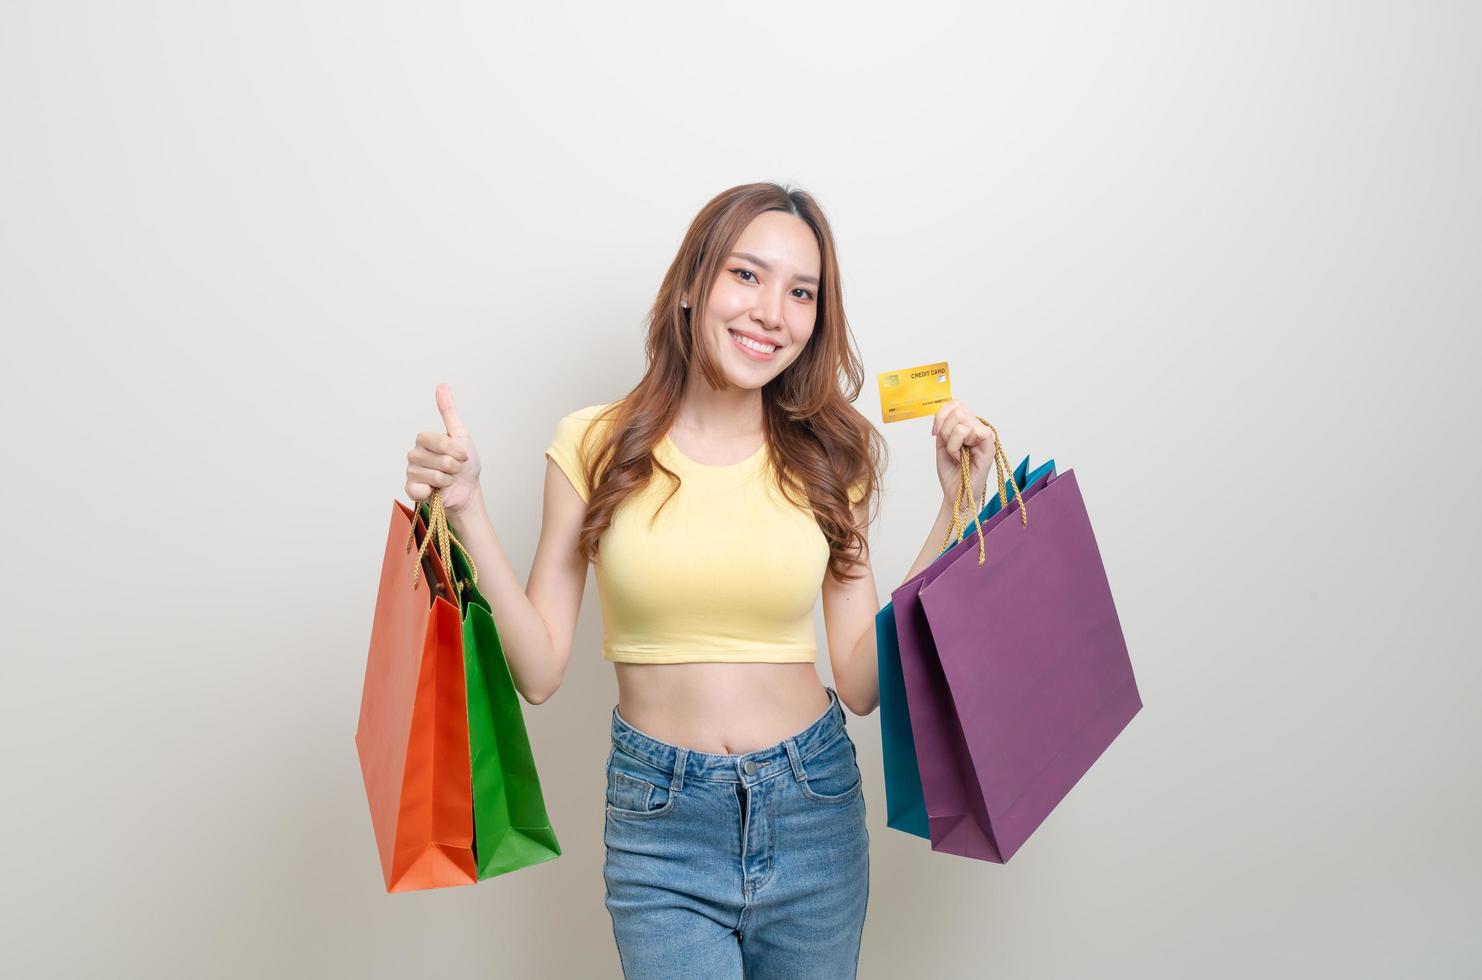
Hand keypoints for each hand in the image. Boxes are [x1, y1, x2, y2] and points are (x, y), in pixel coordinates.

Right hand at [404, 383, 483, 515]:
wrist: (467, 491)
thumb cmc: (465, 465)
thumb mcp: (460, 434)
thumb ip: (449, 411)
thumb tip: (441, 386)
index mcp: (425, 439)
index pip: (439, 441)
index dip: (456, 450)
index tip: (464, 455)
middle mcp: (415, 453)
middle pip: (439, 460)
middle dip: (454, 467)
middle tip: (455, 470)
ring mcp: (411, 471)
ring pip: (434, 475)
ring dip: (448, 480)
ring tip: (447, 480)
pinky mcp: (411, 489)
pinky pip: (419, 489)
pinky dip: (432, 491)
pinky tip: (434, 490)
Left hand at [931, 400, 997, 508]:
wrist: (955, 493)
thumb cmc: (952, 471)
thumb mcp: (942, 443)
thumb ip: (944, 425)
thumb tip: (942, 412)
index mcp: (968, 425)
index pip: (955, 404)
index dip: (941, 415)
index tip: (935, 432)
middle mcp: (978, 428)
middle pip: (957, 410)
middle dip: (944, 431)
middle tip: (949, 448)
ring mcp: (985, 437)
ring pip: (960, 422)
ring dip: (951, 442)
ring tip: (956, 455)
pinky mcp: (989, 447)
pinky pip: (973, 431)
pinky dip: (958, 445)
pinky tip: (961, 457)